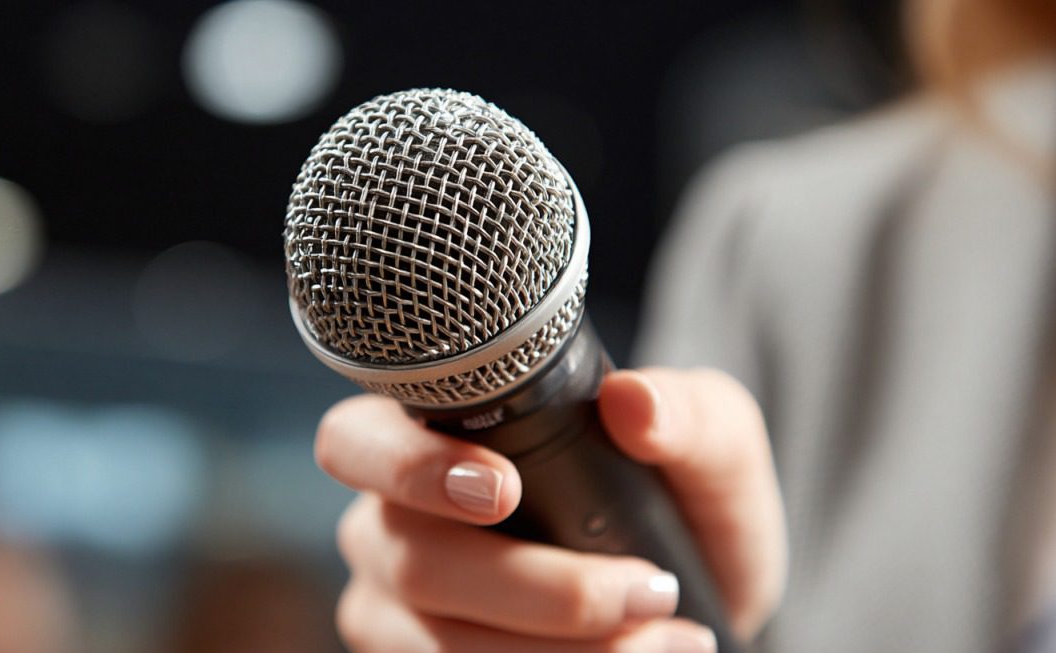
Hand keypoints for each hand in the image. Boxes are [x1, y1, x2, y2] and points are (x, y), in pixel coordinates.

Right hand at [315, 368, 786, 651]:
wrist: (694, 598)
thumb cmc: (681, 502)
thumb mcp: (711, 448)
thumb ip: (687, 413)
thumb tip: (632, 403)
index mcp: (430, 442)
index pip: (358, 440)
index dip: (412, 465)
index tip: (504, 491)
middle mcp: (391, 528)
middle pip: (411, 561)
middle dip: (531, 588)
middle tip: (641, 590)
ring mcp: (396, 614)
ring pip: (439, 644)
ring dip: (562, 652)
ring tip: (669, 638)